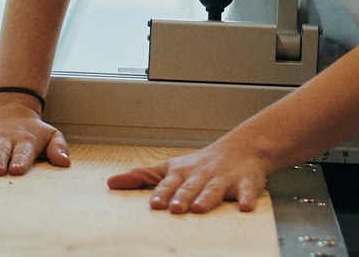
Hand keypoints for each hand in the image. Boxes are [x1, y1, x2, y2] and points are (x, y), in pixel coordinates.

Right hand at [0, 94, 69, 176]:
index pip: (23, 151)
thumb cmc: (32, 130)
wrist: (12, 108)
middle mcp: (4, 138)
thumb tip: (65, 162)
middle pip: (1, 150)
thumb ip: (58, 148)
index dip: (20, 160)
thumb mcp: (51, 134)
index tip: (17, 169)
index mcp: (24, 140)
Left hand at [106, 137, 267, 213]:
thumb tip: (111, 182)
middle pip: (191, 187)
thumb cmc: (201, 164)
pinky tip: (245, 207)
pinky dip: (247, 199)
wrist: (243, 149)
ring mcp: (224, 179)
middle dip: (182, 196)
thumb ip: (143, 177)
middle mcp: (202, 175)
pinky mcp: (246, 183)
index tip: (154, 205)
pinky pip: (247, 191)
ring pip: (214, 189)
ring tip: (199, 208)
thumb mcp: (171, 167)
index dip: (162, 193)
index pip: (169, 183)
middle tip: (174, 208)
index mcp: (183, 173)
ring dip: (207, 198)